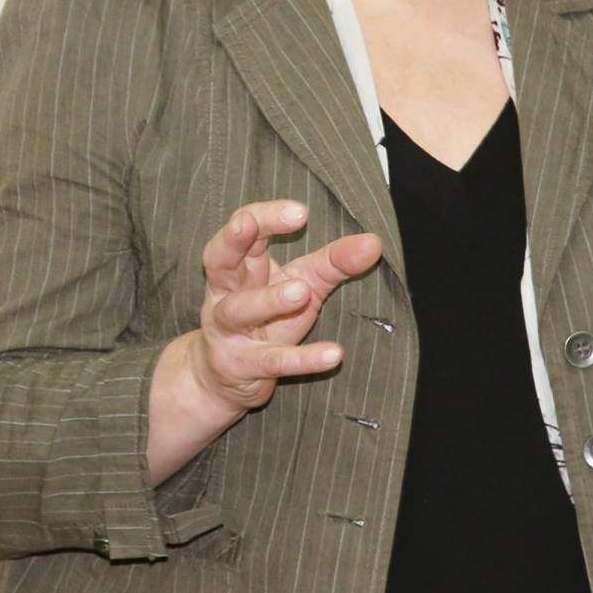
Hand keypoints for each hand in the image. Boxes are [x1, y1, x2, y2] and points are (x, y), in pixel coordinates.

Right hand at [182, 199, 381, 419]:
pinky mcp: (240, 367)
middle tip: (249, 222)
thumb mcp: (302, 284)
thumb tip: (373, 242)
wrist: (225, 380)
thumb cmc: (266, 321)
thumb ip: (334, 262)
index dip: (265, 216)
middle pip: (219, 259)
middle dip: (234, 238)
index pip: (244, 228)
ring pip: (239, 310)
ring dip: (268, 300)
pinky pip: (271, 361)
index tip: (300, 212)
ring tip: (301, 291)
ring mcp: (226, 331)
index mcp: (240, 265)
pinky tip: (334, 354)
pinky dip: (303, 358)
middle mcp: (225, 293)